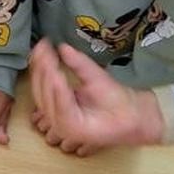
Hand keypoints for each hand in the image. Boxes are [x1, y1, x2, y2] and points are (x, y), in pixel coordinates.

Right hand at [30, 41, 163, 155]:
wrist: (133, 115)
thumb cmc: (115, 99)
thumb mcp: (93, 75)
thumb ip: (78, 63)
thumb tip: (62, 47)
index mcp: (59, 103)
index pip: (43, 83)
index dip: (40, 64)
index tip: (41, 45)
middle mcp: (56, 115)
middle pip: (40, 91)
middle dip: (41, 70)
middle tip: (42, 49)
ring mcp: (62, 124)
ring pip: (47, 100)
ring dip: (47, 79)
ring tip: (48, 60)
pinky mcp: (72, 129)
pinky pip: (61, 110)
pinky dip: (58, 94)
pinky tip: (57, 78)